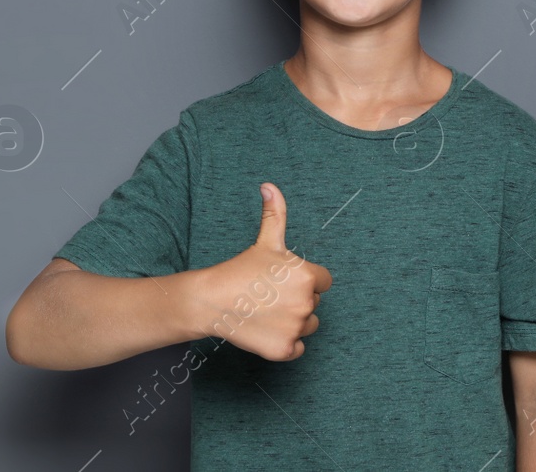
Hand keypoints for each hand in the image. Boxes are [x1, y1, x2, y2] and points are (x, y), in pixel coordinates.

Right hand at [190, 183, 332, 360]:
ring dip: (294, 322)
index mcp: (308, 275)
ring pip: (308, 325)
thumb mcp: (265, 240)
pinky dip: (286, 343)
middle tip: (271, 295)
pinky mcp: (284, 349)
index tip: (284, 280)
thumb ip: (275, 213)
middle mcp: (306, 302)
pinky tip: (267, 329)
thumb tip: (269, 186)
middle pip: (314, 302)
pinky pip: (298, 348)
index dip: (306, 280)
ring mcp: (295, 327)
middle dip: (297, 299)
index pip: (324, 281)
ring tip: (269, 311)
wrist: (212, 301)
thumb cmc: (241, 269)